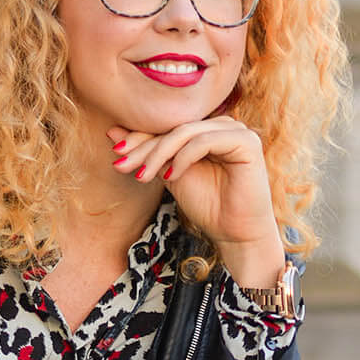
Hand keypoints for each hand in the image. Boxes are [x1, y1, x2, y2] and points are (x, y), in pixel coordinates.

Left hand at [109, 118, 284, 286]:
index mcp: (206, 130)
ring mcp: (236, 131)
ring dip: (159, 153)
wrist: (236, 234)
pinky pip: (205, 141)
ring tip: (143, 176)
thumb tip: (113, 134)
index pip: (169, 128)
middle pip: (175, 128)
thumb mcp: (170, 176)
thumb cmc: (208, 207)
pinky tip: (171, 177)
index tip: (115, 154)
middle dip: (145, 147)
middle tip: (122, 164)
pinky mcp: (246, 142)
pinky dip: (183, 158)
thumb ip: (150, 155)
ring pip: (187, 132)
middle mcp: (222, 125)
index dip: (140, 139)